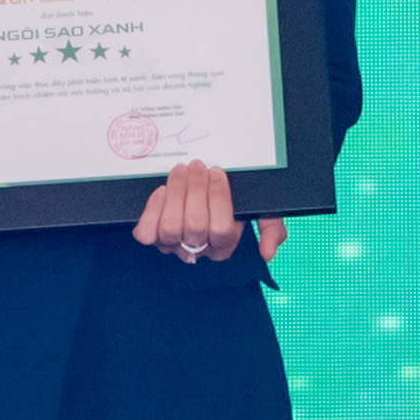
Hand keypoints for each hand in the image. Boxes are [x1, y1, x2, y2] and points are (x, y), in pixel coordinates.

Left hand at [131, 155, 261, 268]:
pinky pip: (146, 232)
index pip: (222, 230)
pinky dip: (153, 210)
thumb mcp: (261, 211)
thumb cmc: (234, 201)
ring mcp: (172, 244)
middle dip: (196, 190)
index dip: (218, 198)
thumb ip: (272, 229)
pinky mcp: (151, 235)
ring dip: (176, 193)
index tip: (218, 171)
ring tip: (181, 170)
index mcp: (224, 246)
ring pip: (170, 228)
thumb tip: (267, 254)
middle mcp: (197, 249)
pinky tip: (162, 190)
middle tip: (197, 165)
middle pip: (195, 226)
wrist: (203, 187)